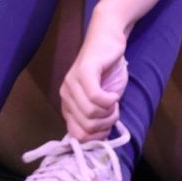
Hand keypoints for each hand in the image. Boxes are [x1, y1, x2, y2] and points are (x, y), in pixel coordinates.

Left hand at [60, 9, 128, 140]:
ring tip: (115, 101)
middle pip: (86, 127)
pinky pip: (95, 97)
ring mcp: (72, 82)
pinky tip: (114, 94)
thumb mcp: (103, 101)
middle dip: (105, 125)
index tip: (108, 127)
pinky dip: (109, 101)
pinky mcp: (84, 71)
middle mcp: (66, 94)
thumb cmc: (108, 70)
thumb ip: (96, 118)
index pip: (77, 136)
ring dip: (110, 112)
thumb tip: (96, 142)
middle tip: (114, 111)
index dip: (96, 137)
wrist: (109, 38)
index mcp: (68, 104)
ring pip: (90, 114)